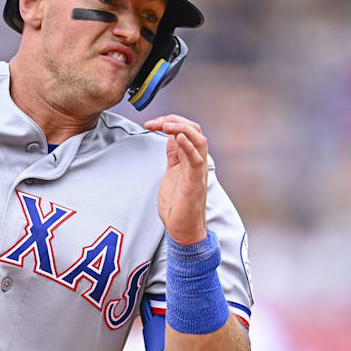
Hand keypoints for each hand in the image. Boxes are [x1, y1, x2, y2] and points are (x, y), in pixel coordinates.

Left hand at [143, 114, 208, 244]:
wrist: (183, 230)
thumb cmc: (178, 205)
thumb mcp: (171, 173)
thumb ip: (174, 156)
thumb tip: (171, 139)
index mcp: (189, 159)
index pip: (186, 130)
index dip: (169, 122)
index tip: (151, 124)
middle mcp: (196, 162)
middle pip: (194, 130)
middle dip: (175, 120)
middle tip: (156, 122)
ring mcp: (197, 172)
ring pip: (199, 140)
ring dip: (182, 128)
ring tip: (166, 125)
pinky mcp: (194, 183)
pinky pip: (196, 160)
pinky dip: (189, 147)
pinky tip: (178, 139)